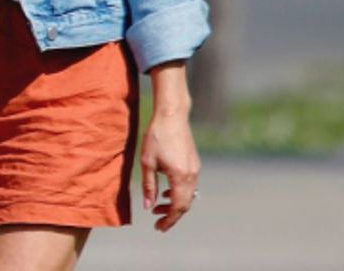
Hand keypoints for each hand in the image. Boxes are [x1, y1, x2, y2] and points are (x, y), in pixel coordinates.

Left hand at [139, 108, 200, 230]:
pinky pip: (189, 185)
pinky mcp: (194, 163)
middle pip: (185, 204)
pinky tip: (166, 192)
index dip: (169, 220)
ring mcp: (195, 169)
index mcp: (180, 176)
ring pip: (188, 195)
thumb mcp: (147, 163)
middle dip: (172, 215)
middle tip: (157, 221)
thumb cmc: (156, 137)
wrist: (172, 116)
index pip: (178, 207)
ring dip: (175, 204)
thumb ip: (149, 187)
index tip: (158, 227)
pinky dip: (179, 193)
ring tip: (158, 207)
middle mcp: (192, 175)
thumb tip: (148, 207)